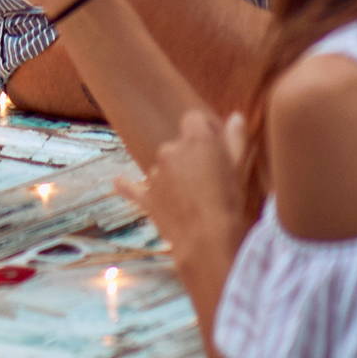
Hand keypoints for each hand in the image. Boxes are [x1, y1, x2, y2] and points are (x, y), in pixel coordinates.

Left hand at [118, 109, 249, 287]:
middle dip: (190, 159)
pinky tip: (117, 183)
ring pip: (164, 169)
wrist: (208, 240)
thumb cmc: (229, 201)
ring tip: (193, 201)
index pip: (193, 120)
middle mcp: (170, 150)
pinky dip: (127, 186)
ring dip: (174, 178)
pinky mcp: (147, 197)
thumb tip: (236, 117)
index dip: (203, 131)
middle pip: (178, 146)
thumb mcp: (239, 167)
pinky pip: (133, 188)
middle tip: (208, 182)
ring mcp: (155, 174)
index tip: (213, 146)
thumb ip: (235, 139)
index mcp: (195, 139)